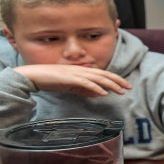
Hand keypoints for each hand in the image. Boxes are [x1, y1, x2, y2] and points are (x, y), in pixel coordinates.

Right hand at [13, 64, 131, 96]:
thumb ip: (84, 89)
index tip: (125, 85)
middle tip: (129, 87)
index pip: (103, 74)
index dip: (115, 79)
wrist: (33, 76)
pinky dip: (95, 88)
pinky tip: (103, 93)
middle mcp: (81, 70)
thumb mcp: (71, 86)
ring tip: (121, 91)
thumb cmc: (51, 80)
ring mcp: (76, 73)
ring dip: (110, 85)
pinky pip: (85, 83)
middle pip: (104, 75)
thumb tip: (98, 94)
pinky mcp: (69, 79)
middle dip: (118, 81)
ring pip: (98, 78)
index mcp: (82, 71)